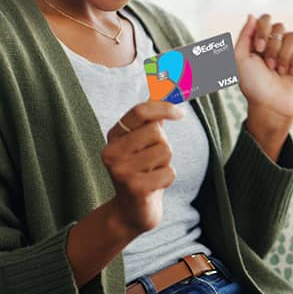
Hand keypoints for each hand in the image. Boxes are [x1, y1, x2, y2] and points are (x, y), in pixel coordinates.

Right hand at [101, 101, 183, 235]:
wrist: (130, 212)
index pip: (141, 111)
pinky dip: (167, 180)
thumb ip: (154, 113)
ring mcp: (120, 171)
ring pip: (165, 152)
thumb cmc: (142, 170)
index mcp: (114, 135)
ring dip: (166, 164)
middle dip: (164, 146)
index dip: (164, 108)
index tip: (181, 114)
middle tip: (153, 162)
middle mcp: (111, 151)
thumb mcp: (144, 140)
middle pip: (157, 132)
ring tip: (152, 174)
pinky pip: (169, 173)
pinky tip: (154, 187)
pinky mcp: (134, 188)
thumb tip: (166, 81)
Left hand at [234, 14, 292, 123]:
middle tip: (268, 65)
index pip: (265, 19)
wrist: (270, 104)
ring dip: (282, 56)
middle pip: (279, 26)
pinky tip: (291, 73)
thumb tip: (251, 15)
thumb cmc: (253, 84)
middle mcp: (278, 42)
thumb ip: (244, 35)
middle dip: (271, 47)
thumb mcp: (240, 58)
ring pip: (292, 35)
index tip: (258, 48)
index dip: (262, 30)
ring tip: (279, 71)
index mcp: (262, 40)